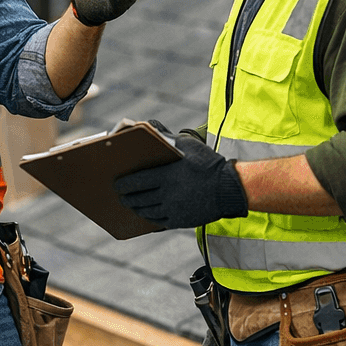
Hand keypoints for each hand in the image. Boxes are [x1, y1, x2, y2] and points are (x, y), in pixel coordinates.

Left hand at [113, 134, 247, 228]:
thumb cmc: (208, 163)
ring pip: (147, 211)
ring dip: (136, 208)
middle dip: (126, 198)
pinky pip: (159, 221)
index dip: (123, 184)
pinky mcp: (181, 221)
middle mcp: (167, 195)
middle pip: (138, 199)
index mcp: (167, 175)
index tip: (115, 184)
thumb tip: (146, 125)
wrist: (230, 188)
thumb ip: (165, 135)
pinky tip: (145, 213)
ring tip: (131, 204)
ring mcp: (174, 209)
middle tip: (120, 196)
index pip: (135, 181)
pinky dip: (149, 217)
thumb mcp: (188, 144)